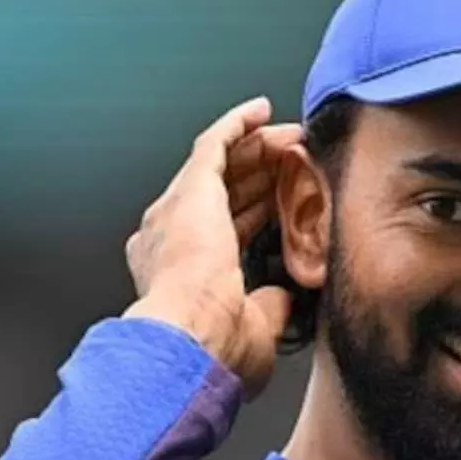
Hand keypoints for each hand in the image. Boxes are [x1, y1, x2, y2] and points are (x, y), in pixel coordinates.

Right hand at [122, 97, 304, 398]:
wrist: (189, 335)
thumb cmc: (213, 348)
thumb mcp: (252, 329)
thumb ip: (265, 306)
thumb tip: (281, 297)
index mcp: (176, 274)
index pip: (223, 231)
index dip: (254, 213)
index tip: (282, 205)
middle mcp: (168, 237)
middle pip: (222, 193)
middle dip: (259, 174)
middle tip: (293, 161)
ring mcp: (175, 209)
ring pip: (220, 164)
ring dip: (256, 147)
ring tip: (289, 136)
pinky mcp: (190, 188)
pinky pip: (213, 142)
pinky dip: (237, 124)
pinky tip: (260, 111)